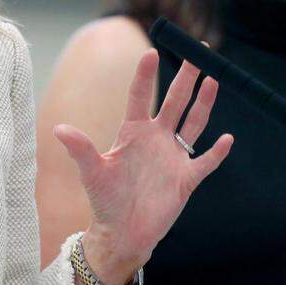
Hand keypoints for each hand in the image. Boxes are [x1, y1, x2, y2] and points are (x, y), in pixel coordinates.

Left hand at [53, 49, 232, 281]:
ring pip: (193, 123)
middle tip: (197, 50)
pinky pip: (205, 162)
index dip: (145, 75)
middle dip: (186, 77)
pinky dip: (217, 152)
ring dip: (203, 103)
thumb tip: (58, 129)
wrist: (122, 233)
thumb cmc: (104, 201)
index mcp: (133, 132)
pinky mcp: (186, 179)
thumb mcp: (92, 173)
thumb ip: (81, 150)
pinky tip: (227, 138)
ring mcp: (173, 157)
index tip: (151, 52)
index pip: (141, 96)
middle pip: (174, 101)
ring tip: (213, 78)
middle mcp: (156, 139)